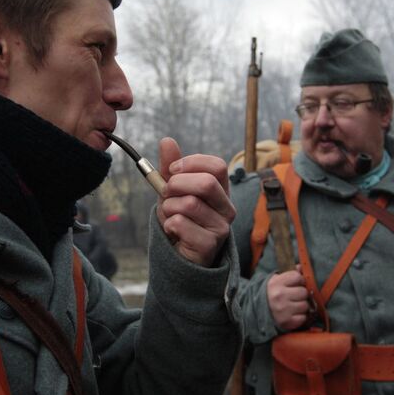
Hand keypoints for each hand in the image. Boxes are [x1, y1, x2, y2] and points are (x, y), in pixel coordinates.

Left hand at [157, 137, 235, 266]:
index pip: (217, 166)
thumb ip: (171, 167)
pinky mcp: (210, 245)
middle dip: (177, 185)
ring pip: (189, 204)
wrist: (179, 254)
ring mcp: (221, 227)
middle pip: (206, 183)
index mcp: (221, 190)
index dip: (192, 163)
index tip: (173, 170)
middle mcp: (227, 207)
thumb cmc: (180, 218)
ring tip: (170, 216)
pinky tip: (173, 231)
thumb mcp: (173, 191)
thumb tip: (167, 140)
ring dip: (169, 208)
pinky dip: (169, 225)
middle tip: (167, 194)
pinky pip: (181, 224)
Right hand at [267, 265, 309, 330]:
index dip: (300, 280)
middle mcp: (279, 296)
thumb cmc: (272, 293)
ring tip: (294, 305)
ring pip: (305, 305)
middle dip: (301, 294)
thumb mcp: (277, 280)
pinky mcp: (286, 322)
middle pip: (304, 292)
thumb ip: (290, 273)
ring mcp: (283, 310)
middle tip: (295, 296)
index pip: (298, 277)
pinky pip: (303, 318)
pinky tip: (293, 314)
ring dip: (302, 306)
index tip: (296, 284)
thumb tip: (301, 267)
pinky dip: (300, 317)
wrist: (257, 311)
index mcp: (276, 283)